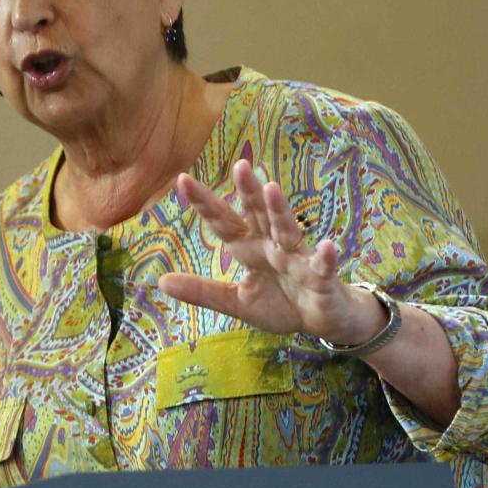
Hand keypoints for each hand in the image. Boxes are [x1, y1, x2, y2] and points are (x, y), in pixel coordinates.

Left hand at [156, 159, 385, 343]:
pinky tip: (326, 247)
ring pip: (288, 230)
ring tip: (272, 190)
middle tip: (239, 166)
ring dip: (280, 210)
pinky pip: (323, 266)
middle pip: (258, 215)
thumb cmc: (281, 304)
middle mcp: (273, 246)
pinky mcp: (323, 278)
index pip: (224, 223)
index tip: (183, 180)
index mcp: (249, 249)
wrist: (322, 321)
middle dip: (249, 191)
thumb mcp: (236, 302)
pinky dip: (325, 257)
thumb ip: (202, 291)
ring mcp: (299, 259)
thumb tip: (160, 281)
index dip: (206, 203)